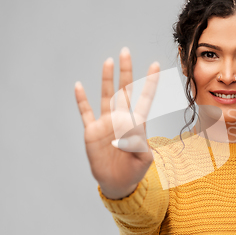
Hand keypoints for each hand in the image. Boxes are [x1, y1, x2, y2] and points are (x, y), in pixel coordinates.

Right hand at [74, 47, 159, 198]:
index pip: (145, 98)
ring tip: (108, 62)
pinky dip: (81, 100)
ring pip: (106, 96)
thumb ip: (140, 146)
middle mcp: (121, 119)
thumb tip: (130, 134)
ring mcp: (106, 123)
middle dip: (125, 71)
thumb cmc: (134, 170)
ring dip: (106, 79)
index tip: (156, 65)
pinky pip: (85, 112)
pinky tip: (79, 86)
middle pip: (123, 90)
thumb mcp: (143, 160)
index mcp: (136, 124)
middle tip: (125, 52)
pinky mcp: (92, 131)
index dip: (150, 82)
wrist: (117, 182)